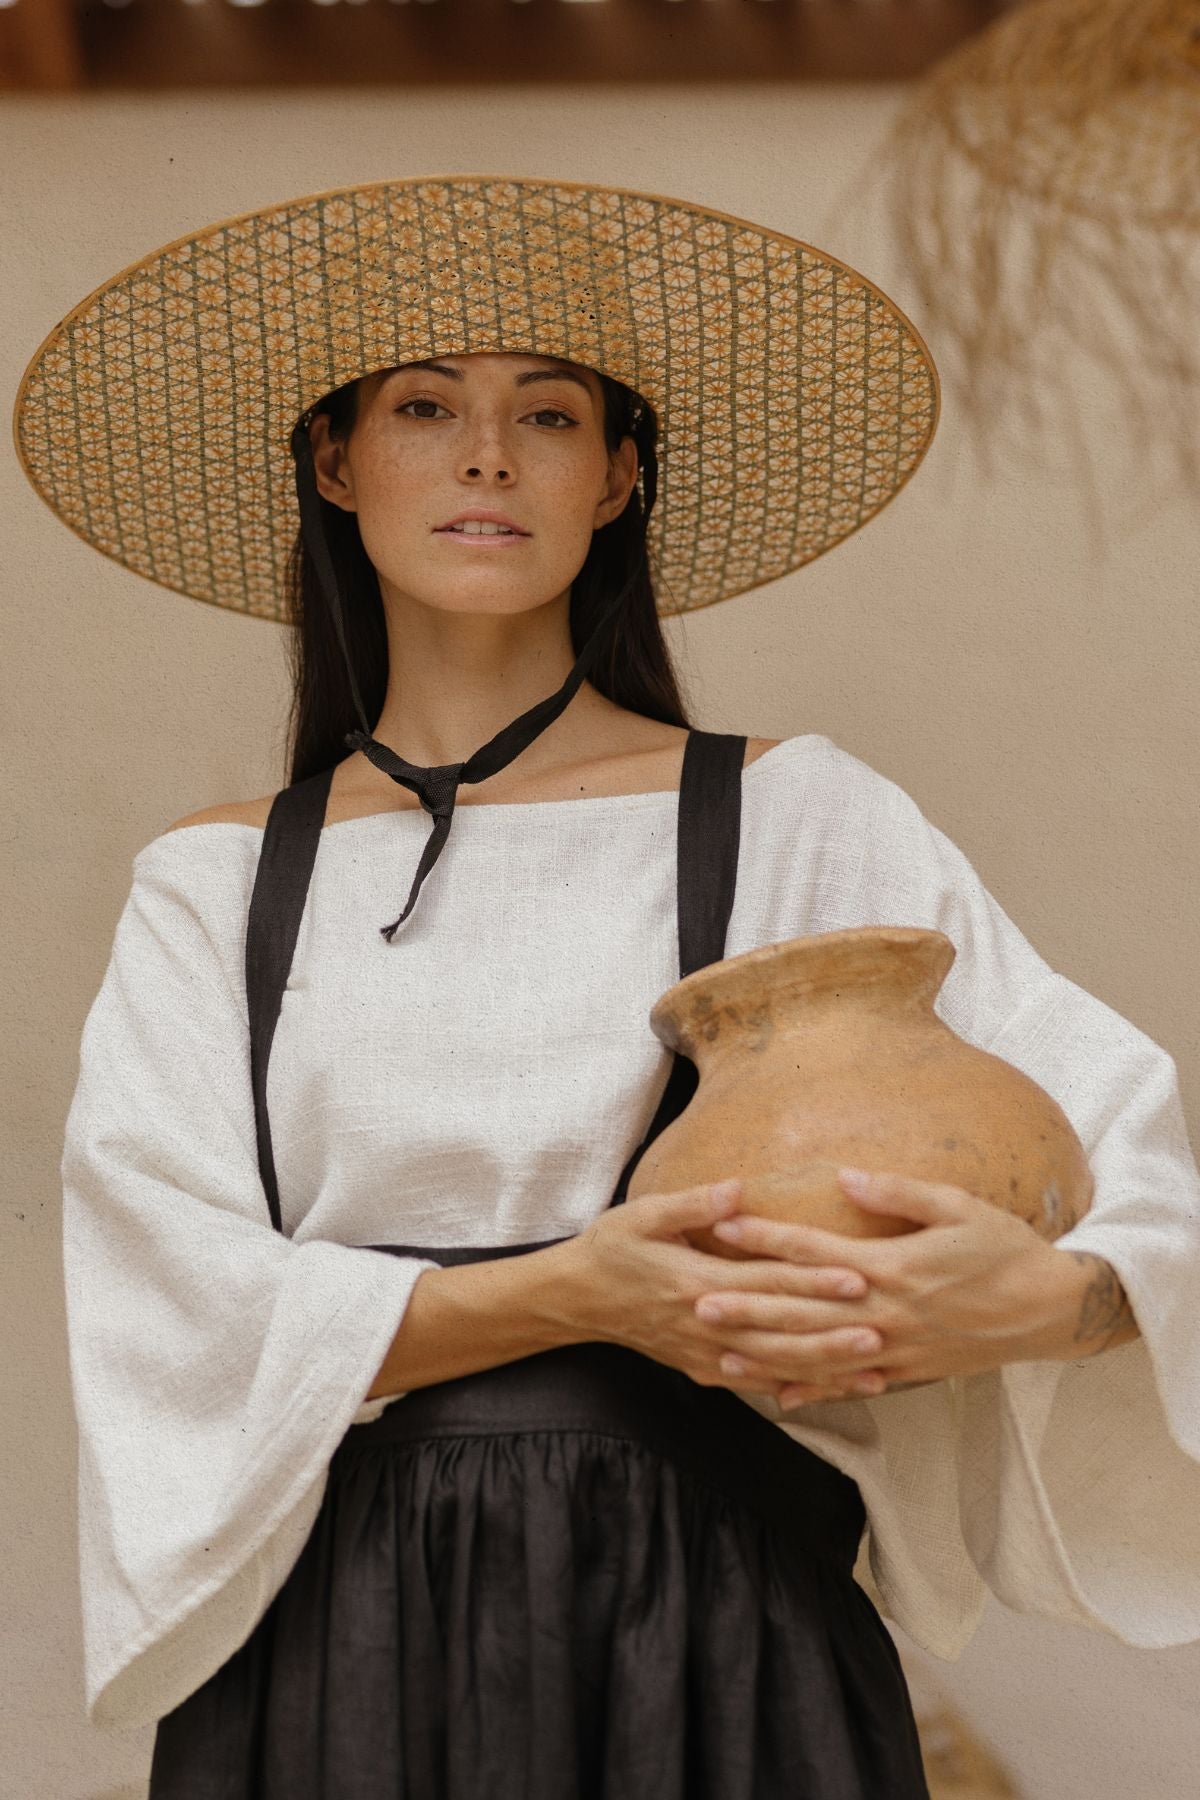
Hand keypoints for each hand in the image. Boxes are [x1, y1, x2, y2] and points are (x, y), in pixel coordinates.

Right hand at [569, 1178, 888, 1401]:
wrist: (576, 1299)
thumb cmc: (612, 1248)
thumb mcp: (642, 1215)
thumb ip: (692, 1204)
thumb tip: (735, 1188)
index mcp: (696, 1281)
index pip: (767, 1281)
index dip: (813, 1280)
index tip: (857, 1277)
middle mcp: (706, 1324)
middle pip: (780, 1331)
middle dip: (833, 1332)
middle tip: (884, 1329)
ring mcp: (706, 1354)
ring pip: (775, 1366)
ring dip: (826, 1369)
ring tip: (874, 1368)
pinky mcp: (704, 1370)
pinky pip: (757, 1383)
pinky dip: (797, 1388)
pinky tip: (832, 1390)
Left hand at [691, 1167, 1071, 1407]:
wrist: (1050, 1309)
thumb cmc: (1004, 1248)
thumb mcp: (957, 1205)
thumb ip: (898, 1192)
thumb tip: (846, 1175)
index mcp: (892, 1266)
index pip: (814, 1248)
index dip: (766, 1235)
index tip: (723, 1225)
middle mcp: (885, 1311)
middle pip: (803, 1307)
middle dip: (747, 1303)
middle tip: (695, 1300)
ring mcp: (895, 1347)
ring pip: (819, 1353)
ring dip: (767, 1352)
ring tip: (719, 1351)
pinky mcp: (908, 1370)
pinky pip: (852, 1384)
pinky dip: (814, 1390)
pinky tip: (778, 1395)